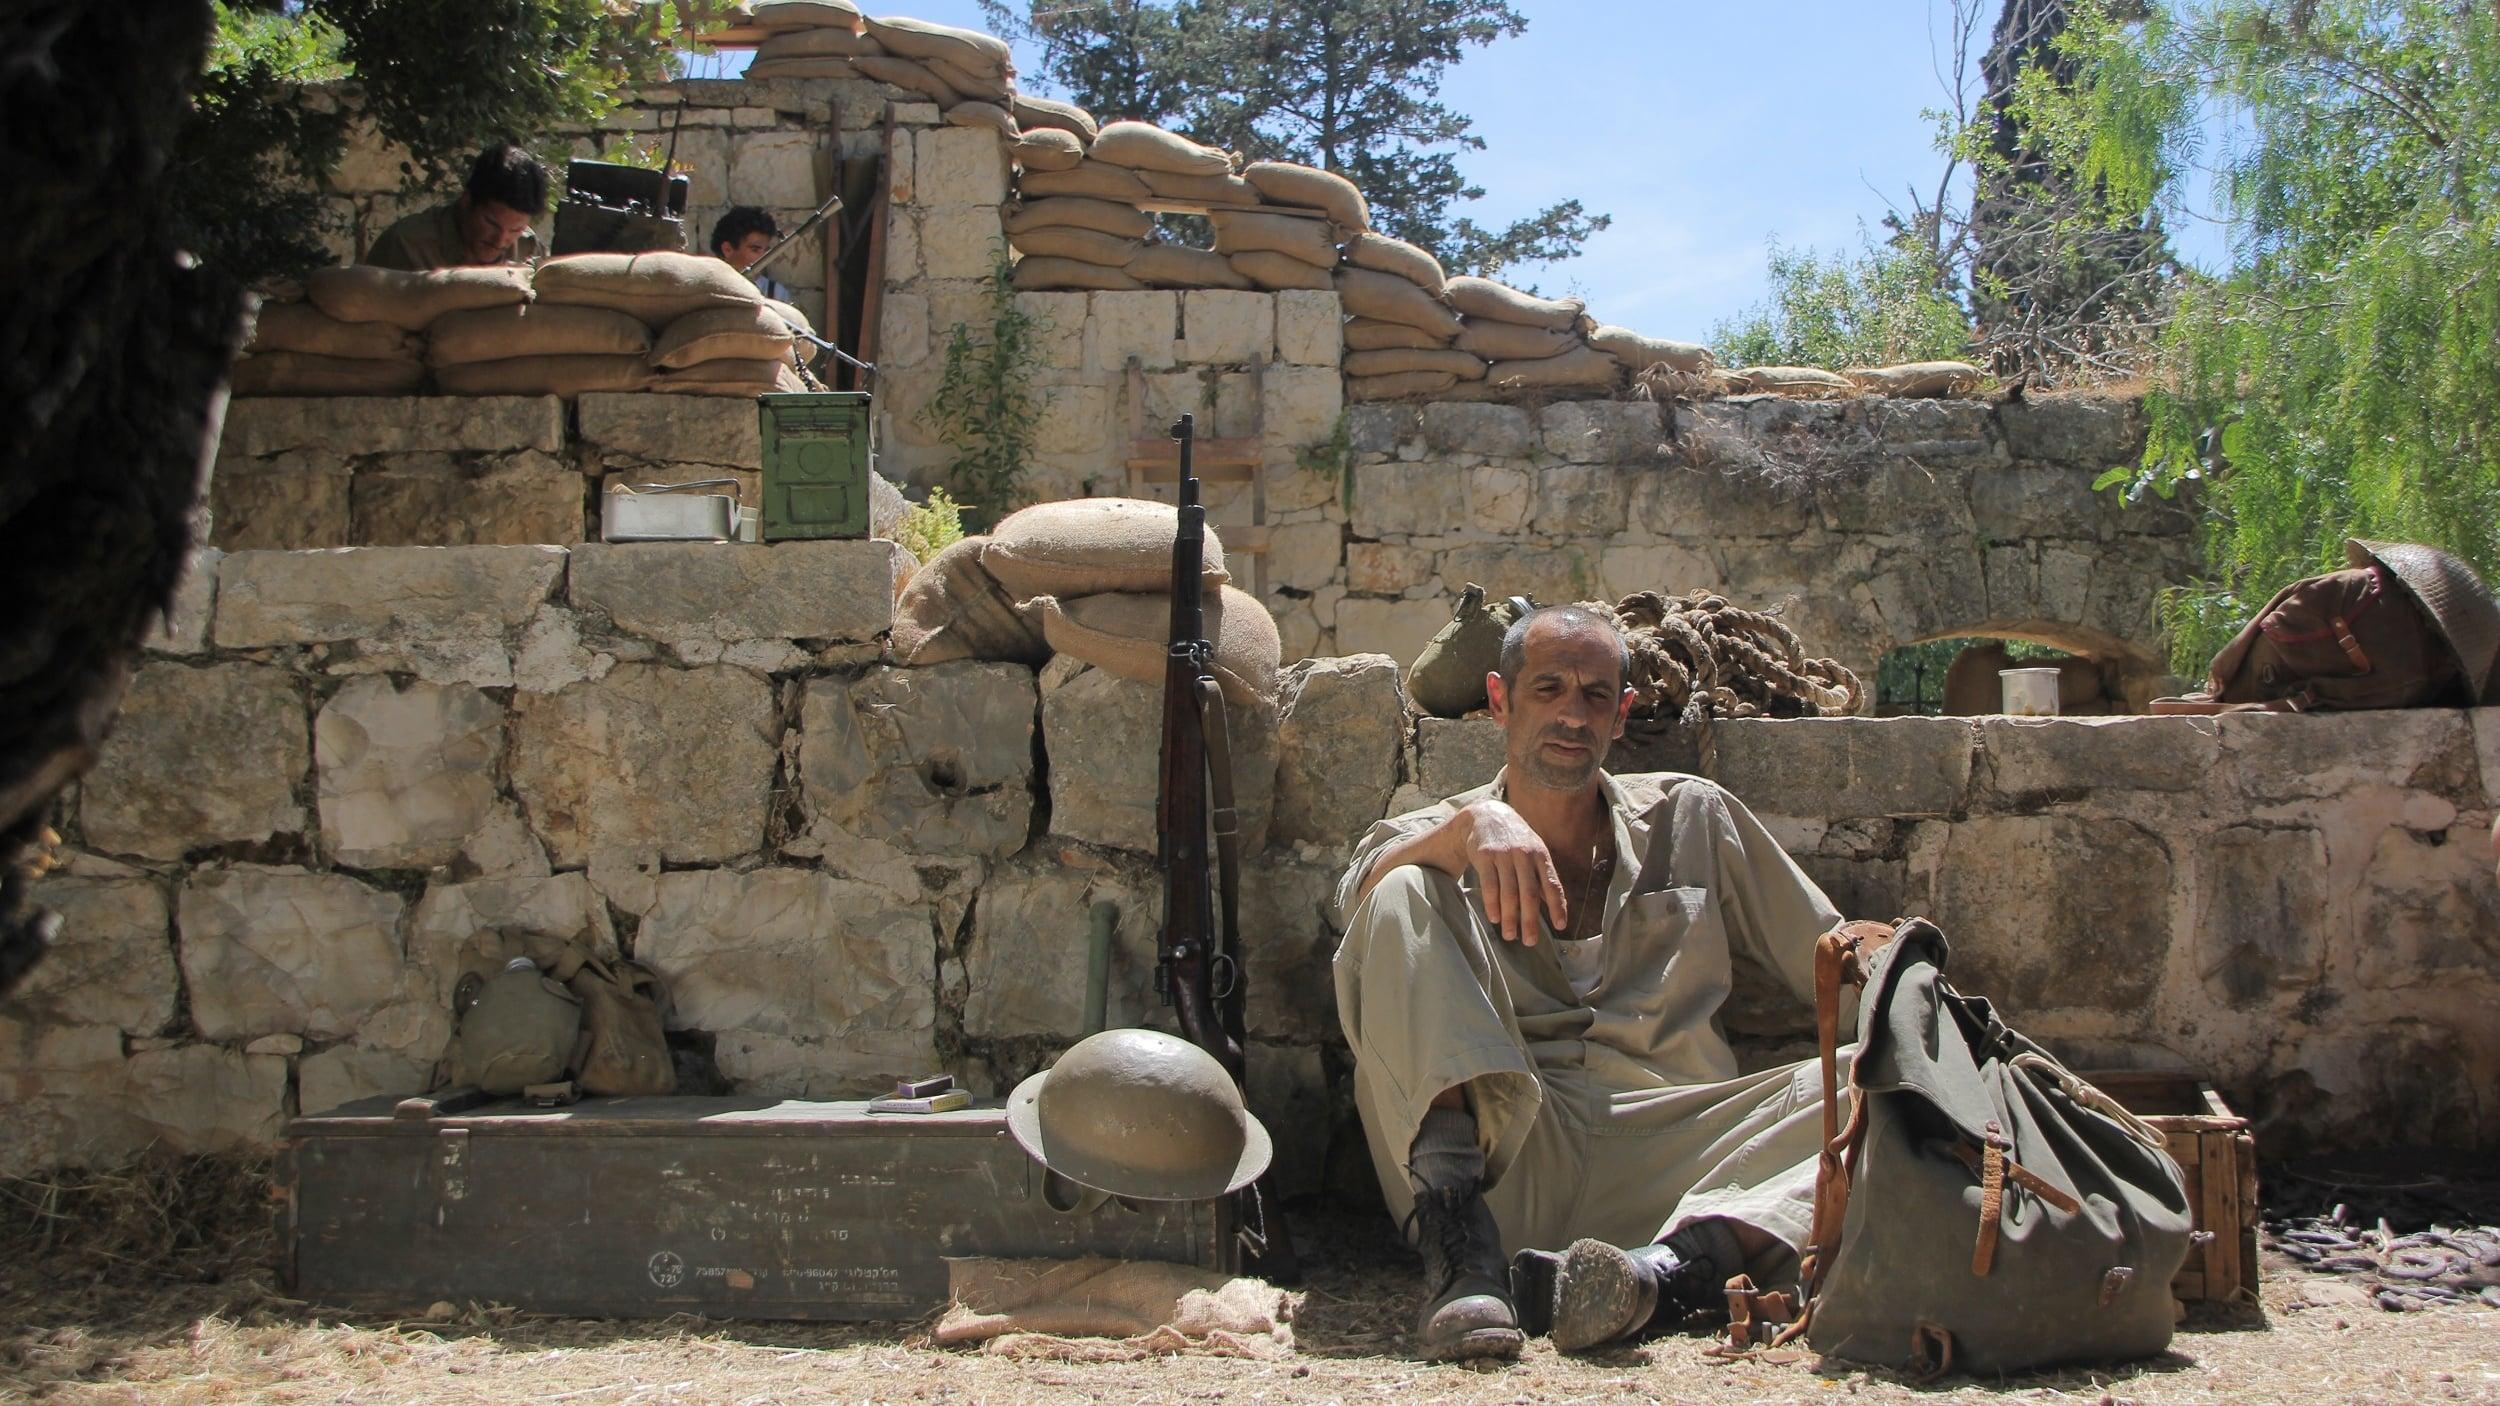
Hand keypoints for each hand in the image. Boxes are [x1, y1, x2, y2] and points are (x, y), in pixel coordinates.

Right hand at [1454, 800, 1566, 946]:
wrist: (1485, 815)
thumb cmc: (1514, 840)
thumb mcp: (1533, 852)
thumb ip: (1542, 877)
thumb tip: (1556, 908)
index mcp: (1541, 855)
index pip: (1552, 884)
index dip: (1557, 906)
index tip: (1560, 926)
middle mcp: (1524, 854)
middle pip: (1529, 893)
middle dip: (1530, 920)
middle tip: (1529, 941)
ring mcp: (1503, 854)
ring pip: (1508, 892)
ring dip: (1509, 917)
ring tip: (1510, 935)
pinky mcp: (1484, 855)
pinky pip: (1489, 884)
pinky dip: (1492, 904)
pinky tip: (1494, 918)